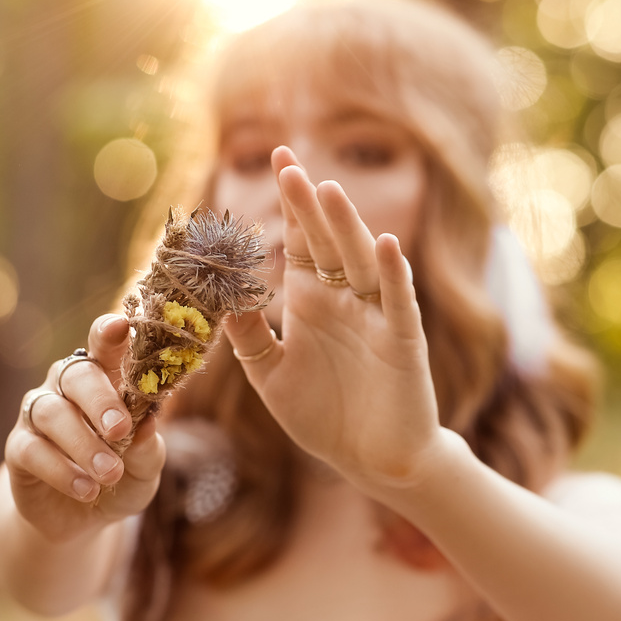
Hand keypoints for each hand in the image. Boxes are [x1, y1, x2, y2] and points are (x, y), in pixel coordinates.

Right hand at [3, 314, 164, 541]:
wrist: (82, 520)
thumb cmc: (121, 479)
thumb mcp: (145, 469)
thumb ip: (148, 447)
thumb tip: (148, 423)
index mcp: (105, 379)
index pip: (104, 346)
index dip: (110, 333)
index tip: (121, 326)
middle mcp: (67, 388)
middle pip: (76, 374)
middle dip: (100, 399)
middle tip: (119, 429)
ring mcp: (39, 416)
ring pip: (52, 412)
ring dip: (83, 443)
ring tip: (109, 473)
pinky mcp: (19, 449)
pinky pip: (32, 449)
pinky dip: (62, 470)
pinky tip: (86, 489)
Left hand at [222, 146, 441, 493]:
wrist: (372, 462)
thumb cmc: (324, 416)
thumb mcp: (271, 376)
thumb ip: (247, 336)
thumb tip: (218, 297)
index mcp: (312, 301)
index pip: (300, 241)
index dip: (291, 203)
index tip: (277, 159)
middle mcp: (344, 299)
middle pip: (326, 241)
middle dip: (309, 204)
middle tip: (289, 164)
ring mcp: (375, 317)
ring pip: (359, 262)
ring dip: (346, 227)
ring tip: (328, 191)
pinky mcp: (402, 342)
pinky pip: (397, 302)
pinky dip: (391, 274)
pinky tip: (384, 244)